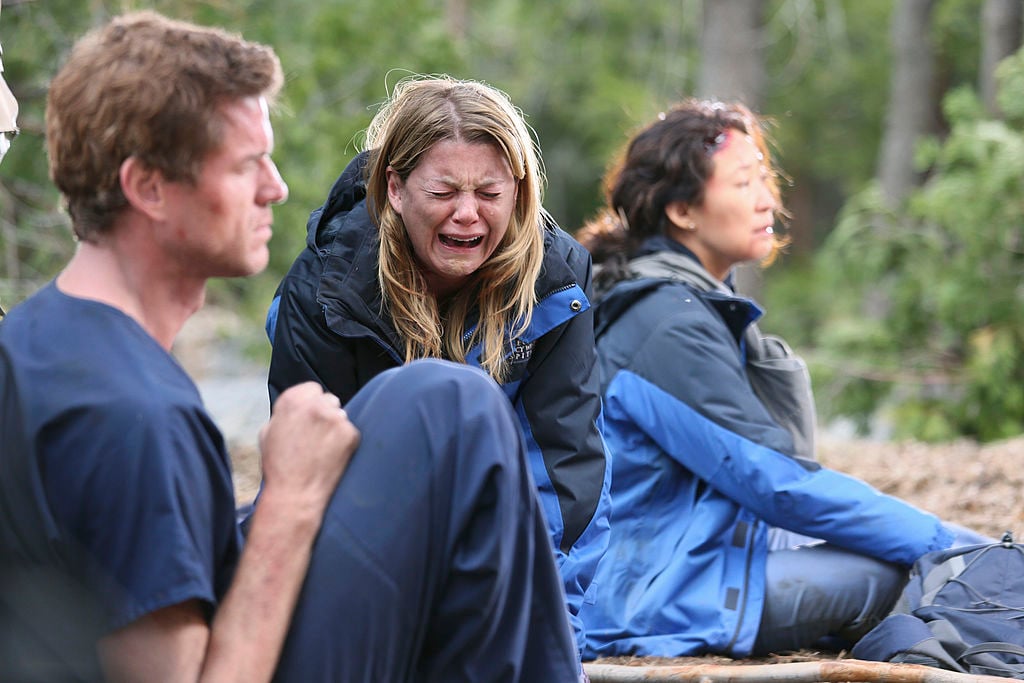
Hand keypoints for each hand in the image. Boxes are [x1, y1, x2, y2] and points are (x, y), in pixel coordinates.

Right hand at [257, 382, 359, 516]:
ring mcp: (335, 418)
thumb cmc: (279, 466)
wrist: (295, 494)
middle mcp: (314, 404)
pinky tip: (332, 456)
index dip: (311, 404)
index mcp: (291, 400)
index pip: (313, 389)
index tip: (310, 418)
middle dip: (326, 414)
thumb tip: (296, 406)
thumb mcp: (268, 432)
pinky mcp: (350, 433)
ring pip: (341, 415)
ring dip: (336, 428)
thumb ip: (283, 413)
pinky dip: (345, 442)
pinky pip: (351, 431)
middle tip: (317, 436)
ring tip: (323, 450)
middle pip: (330, 400)